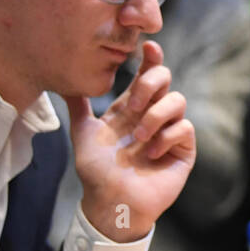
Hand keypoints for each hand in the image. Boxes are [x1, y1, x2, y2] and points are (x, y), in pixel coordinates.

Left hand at [66, 41, 195, 241]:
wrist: (110, 203)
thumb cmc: (97, 173)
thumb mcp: (83, 135)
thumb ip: (78, 107)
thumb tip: (65, 81)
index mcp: (131, 108)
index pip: (146, 75)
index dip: (150, 59)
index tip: (147, 47)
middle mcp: (152, 115)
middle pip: (166, 80)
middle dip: (151, 84)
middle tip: (131, 105)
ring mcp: (169, 132)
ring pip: (178, 101)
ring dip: (155, 115)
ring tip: (139, 138)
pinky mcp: (182, 150)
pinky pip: (184, 129)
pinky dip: (166, 137)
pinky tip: (151, 153)